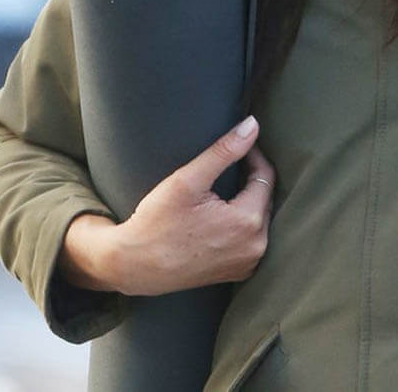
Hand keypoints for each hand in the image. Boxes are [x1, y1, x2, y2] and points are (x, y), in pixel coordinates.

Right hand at [60, 115, 274, 295]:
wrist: (132, 267)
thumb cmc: (156, 223)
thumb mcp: (187, 180)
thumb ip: (224, 151)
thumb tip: (253, 125)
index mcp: (248, 223)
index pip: (265, 176)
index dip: (252, 156)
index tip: (236, 146)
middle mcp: (255, 247)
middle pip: (264, 198)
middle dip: (250, 179)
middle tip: (228, 167)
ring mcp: (248, 264)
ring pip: (259, 218)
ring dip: (248, 201)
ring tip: (224, 189)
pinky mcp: (238, 273)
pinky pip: (251, 239)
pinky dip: (242, 224)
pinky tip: (221, 217)